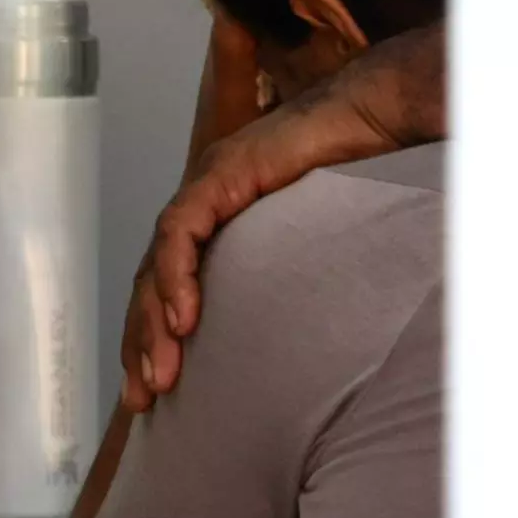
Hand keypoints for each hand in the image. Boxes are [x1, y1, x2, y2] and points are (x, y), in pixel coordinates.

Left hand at [118, 21, 444, 410]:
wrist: (375, 118)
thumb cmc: (359, 179)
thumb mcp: (314, 251)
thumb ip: (291, 286)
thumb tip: (299, 348)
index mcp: (218, 224)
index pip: (167, 287)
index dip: (155, 339)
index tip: (155, 390)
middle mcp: (204, 205)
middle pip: (151, 283)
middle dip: (141, 344)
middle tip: (143, 399)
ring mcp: (208, 186)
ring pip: (156, 264)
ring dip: (154, 324)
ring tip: (161, 375)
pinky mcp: (221, 174)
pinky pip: (182, 231)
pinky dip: (176, 278)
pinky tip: (184, 321)